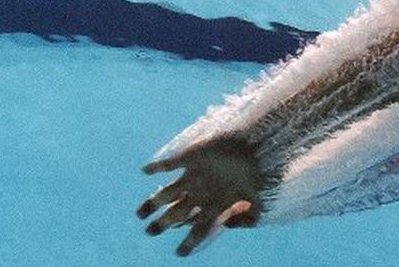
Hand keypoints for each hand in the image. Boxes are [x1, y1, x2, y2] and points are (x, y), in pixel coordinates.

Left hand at [136, 136, 266, 256]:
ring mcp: (194, 175)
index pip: (199, 227)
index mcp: (215, 204)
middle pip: (176, 213)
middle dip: (162, 224)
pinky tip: (146, 170)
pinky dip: (157, 166)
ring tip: (139, 214)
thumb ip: (247, 218)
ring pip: (167, 193)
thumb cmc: (257, 173)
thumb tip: (228, 225)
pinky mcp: (191, 157)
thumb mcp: (258, 201)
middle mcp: (201, 192)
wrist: (257, 144)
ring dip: (153, 203)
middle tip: (150, 232)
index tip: (180, 254)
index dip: (190, 241)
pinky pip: (169, 164)